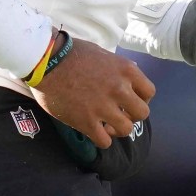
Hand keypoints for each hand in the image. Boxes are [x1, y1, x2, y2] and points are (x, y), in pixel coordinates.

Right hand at [31, 38, 154, 146]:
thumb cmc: (72, 53)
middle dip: (132, 116)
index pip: (149, 92)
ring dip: (117, 130)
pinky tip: (94, 132)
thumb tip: (129, 77)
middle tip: (119, 114)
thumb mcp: (104, 54)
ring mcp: (104, 107)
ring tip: (106, 126)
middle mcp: (119, 89)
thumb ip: (118, 69)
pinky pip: (105, 142)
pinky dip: (101, 139)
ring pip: (126, 130)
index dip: (141, 99)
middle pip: (142, 113)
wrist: (46, 60)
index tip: (129, 101)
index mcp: (126, 70)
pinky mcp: (87, 122)